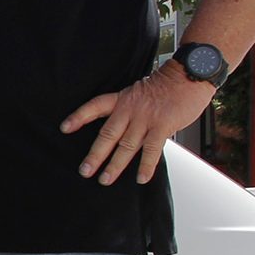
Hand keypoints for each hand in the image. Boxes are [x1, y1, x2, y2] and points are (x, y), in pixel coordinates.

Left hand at [61, 65, 217, 184]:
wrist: (189, 75)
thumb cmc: (168, 86)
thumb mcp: (140, 92)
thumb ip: (130, 111)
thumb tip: (121, 133)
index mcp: (122, 99)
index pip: (95, 106)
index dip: (79, 117)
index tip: (65, 128)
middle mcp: (130, 109)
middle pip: (107, 134)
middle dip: (94, 155)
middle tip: (84, 171)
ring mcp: (146, 118)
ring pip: (126, 145)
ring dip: (115, 165)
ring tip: (105, 180)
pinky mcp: (163, 125)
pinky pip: (152, 150)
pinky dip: (146, 166)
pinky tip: (141, 178)